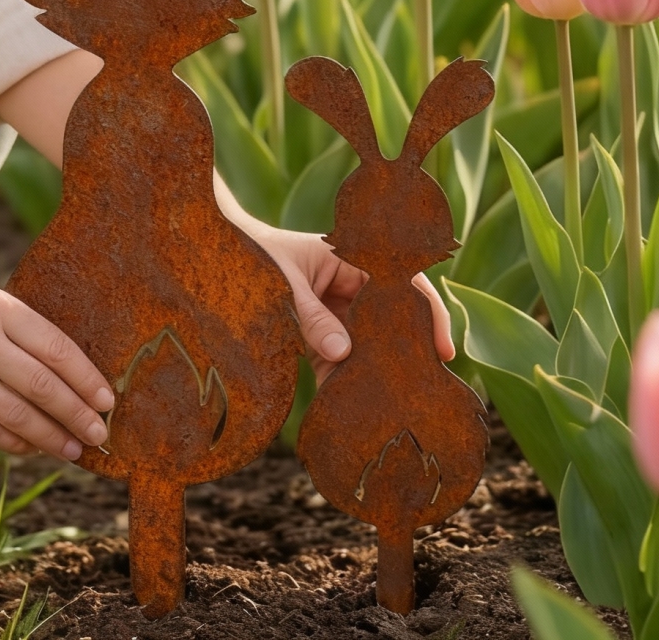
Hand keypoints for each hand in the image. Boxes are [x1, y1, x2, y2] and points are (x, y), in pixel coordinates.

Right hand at [0, 276, 114, 459]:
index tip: (107, 401)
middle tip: (100, 435)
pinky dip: (16, 443)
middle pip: (41, 386)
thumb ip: (22, 335)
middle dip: (77, 415)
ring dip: (51, 438)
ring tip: (73, 450)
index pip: (55, 347)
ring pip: (17, 416)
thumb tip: (74, 381)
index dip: (86, 378)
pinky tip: (33, 448)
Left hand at [237, 217, 454, 382]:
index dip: (428, 312)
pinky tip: (345, 401)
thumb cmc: (256, 257)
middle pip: (391, 316)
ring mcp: (337, 308)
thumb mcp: (284, 284)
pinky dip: (342, 377)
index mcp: (351, 258)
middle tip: (424, 385)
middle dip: (406, 348)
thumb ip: (312, 317)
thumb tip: (343, 354)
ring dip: (373, 368)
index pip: (403, 281)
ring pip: (368, 341)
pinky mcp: (319, 331)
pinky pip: (340, 356)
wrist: (218, 258)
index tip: (441, 349)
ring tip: (386, 401)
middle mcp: (351, 283)